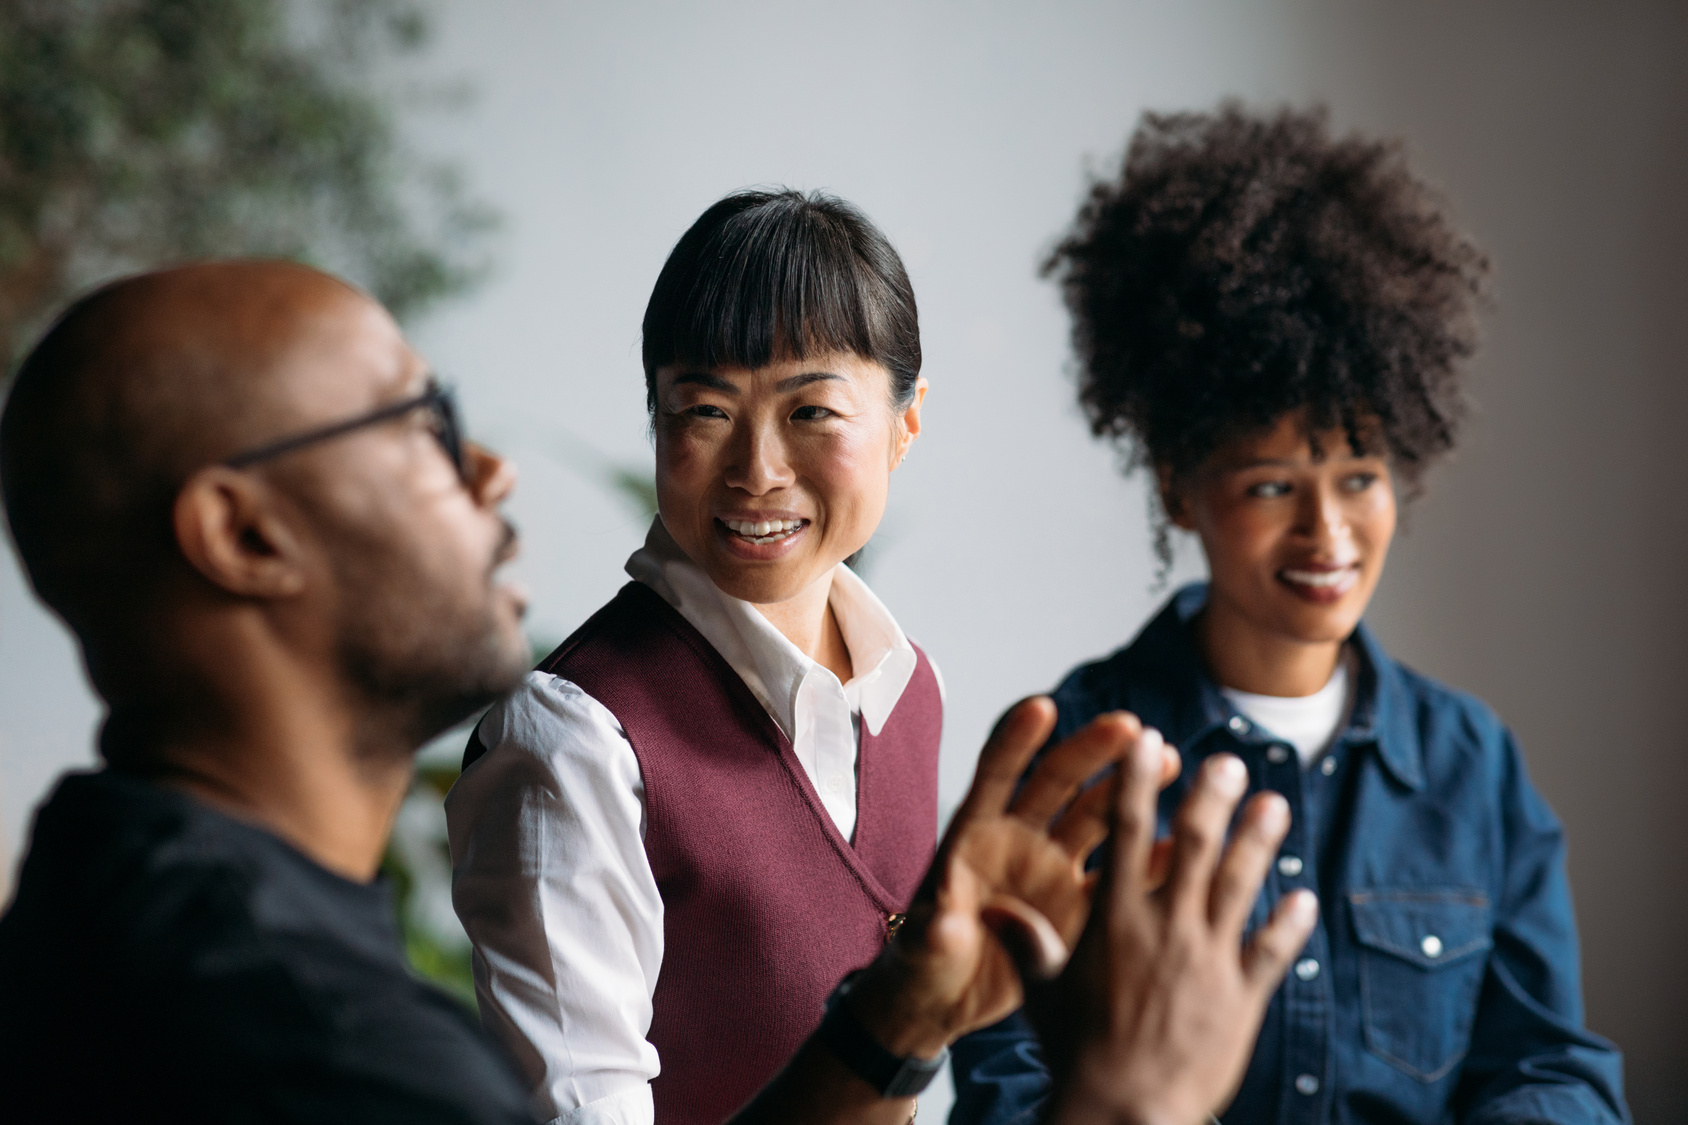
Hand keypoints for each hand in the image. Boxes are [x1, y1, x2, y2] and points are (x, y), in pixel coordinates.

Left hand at [846, 697, 1176, 1057]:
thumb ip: (936, 936)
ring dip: (1129, 788)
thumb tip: (944, 925)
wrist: (944, 1000)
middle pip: (1056, 783)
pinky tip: (1184, 842)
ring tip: (1167, 760)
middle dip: (1090, 751)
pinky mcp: (1077, 904)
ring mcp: (1051, 868)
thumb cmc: (922, 964)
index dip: (1016, 742)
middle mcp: (1015, 840)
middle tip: (1130, 727)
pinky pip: (1119, 876)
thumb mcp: (925, 953)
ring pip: (1096, 816)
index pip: (994, 776)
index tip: (1042, 707)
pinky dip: (1149, 859)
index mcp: (970, 835)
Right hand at [1036, 743, 1318, 1124]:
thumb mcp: (1044, 993)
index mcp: (1115, 919)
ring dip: (1260, 843)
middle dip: (1212, 799)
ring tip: (1275, 803)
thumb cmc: (1076, 1054)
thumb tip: (985, 907)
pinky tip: (1304, 897)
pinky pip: (1271, 951)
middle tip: (1228, 760)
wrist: (1125, 1112)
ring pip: (1240, 887)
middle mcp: (1165, 929)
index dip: (1138, 784)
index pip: (1127, 835)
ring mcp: (1208, 961)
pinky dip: (1289, 923)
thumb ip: (1029, 943)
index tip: (1148, 743)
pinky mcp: (1240, 998)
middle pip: (1194, 848)